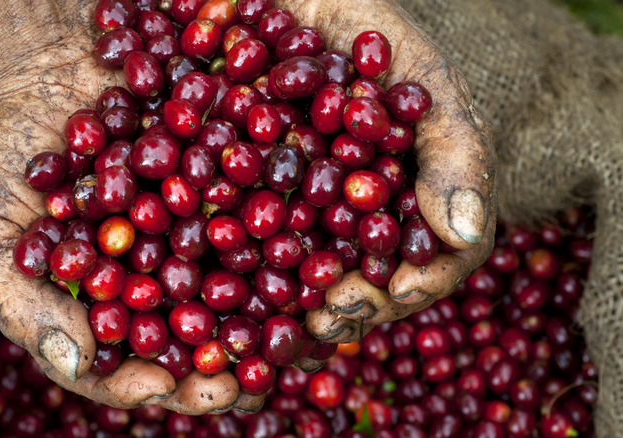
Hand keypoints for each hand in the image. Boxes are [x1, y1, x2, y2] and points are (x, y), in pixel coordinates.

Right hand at [0, 0, 264, 413]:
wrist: (47, 67)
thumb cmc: (5, 154)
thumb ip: (21, 301)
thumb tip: (77, 367)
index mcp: (99, 304)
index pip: (120, 364)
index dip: (142, 383)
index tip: (167, 387)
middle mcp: (151, 281)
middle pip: (188, 340)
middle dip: (216, 367)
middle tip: (246, 383)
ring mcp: (191, 239)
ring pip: (233, 294)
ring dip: (262, 322)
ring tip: (289, 341)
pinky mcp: (222, 193)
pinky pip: (254, 224)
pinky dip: (278, 245)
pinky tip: (302, 261)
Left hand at [285, 0, 497, 341]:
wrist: (294, 0)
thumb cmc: (370, 33)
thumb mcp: (422, 78)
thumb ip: (453, 147)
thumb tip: (464, 232)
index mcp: (416, 189)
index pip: (435, 253)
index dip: (420, 280)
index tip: (393, 292)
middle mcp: (366, 208)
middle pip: (372, 275)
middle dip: (357, 305)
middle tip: (330, 319)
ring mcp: (312, 206)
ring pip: (319, 271)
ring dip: (308, 305)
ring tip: (293, 324)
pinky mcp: (259, 196)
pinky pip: (259, 243)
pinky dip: (254, 271)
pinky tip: (243, 291)